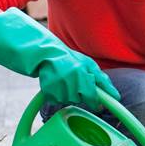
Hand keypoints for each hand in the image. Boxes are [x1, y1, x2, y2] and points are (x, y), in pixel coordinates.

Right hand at [0, 8, 120, 111]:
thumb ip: (81, 72)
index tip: (116, 98)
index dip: (108, 90)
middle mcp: (77, 69)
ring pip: (71, 97)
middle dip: (87, 98)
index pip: (99, 78)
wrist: (28, 45)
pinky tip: (48, 83)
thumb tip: (94, 88)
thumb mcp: (68, 58)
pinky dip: (52, 94)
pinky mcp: (53, 83)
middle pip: (88, 93)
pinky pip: (56, 98)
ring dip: (65, 95)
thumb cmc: (47, 50)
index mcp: (83, 62)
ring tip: (57, 82)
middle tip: (85, 101)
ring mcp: (66, 77)